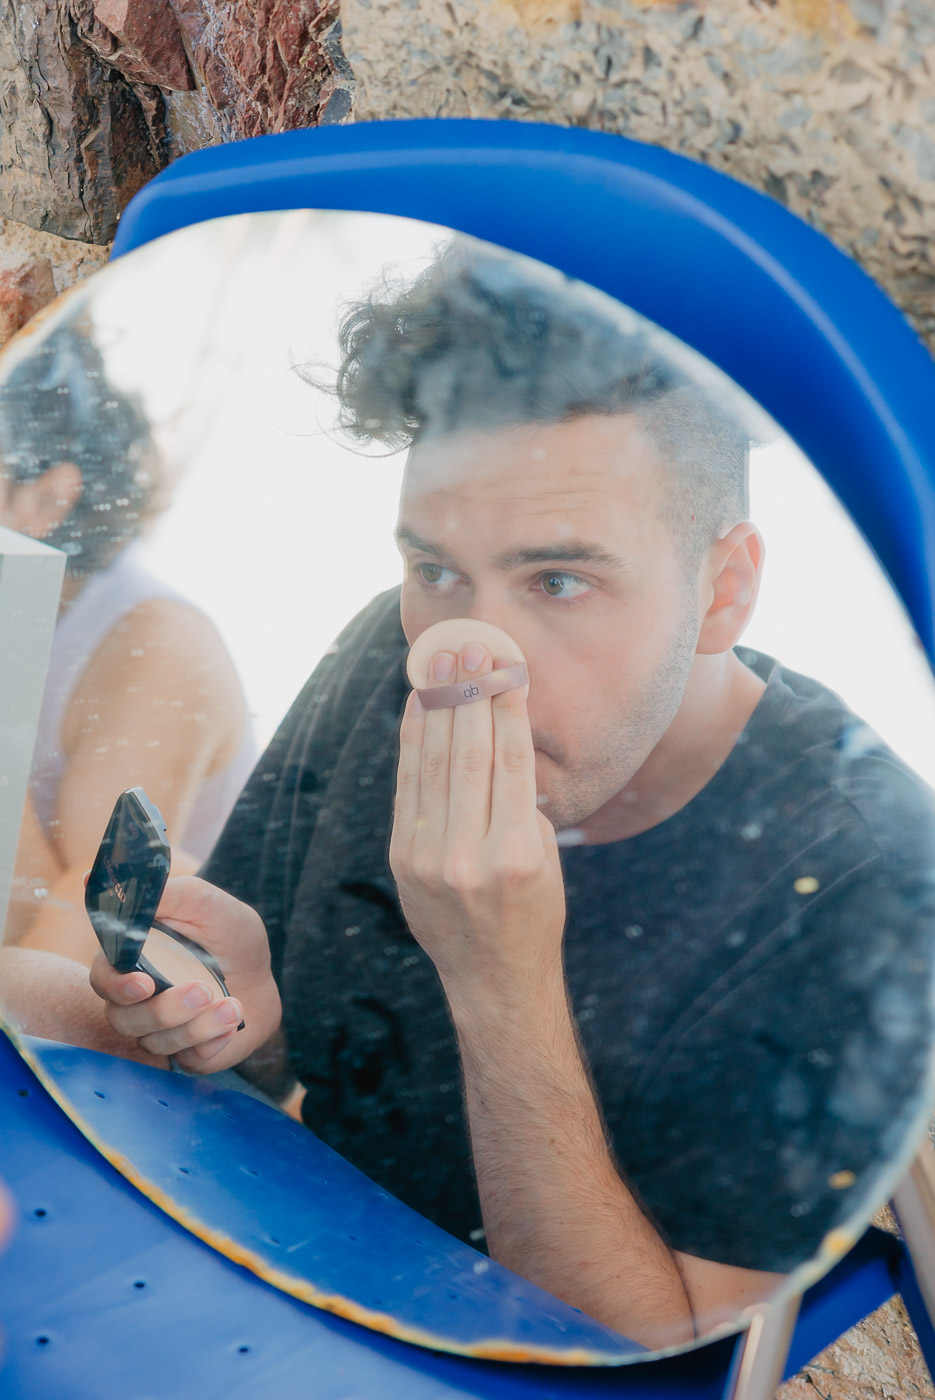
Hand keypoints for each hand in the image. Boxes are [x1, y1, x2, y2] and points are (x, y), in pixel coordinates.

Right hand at [89, 877, 280, 1072]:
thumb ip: (161, 894)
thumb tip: (93, 877)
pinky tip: (232, 1021)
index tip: (144, 983)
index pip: (103, 979)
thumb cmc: (228, 934)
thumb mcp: (203, 902)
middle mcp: (138, 1000)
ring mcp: (160, 1031)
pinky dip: (212, 1042)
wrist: (264, 973)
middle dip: (164, 1009)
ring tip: (231, 1005)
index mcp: (132, 960)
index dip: (118, 986)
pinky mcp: (187, 1055)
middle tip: (202, 990)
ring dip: (197, 1025)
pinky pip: (189, 1061)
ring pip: (157, 1042)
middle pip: (125, 1019)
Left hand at [390, 643, 565, 1011]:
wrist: (493, 979)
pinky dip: (412, 742)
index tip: (505, 663)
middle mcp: (472, 854)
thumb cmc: (534, 911)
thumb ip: (523, 802)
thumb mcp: (546, 858)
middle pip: (470, 754)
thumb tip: (499, 734)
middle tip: (470, 647)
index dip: (507, 706)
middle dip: (470, 694)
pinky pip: (409, 787)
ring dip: (438, 707)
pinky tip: (418, 706)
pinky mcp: (404, 859)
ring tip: (441, 663)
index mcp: (520, 852)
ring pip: (435, 764)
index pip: (513, 760)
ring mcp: (431, 858)